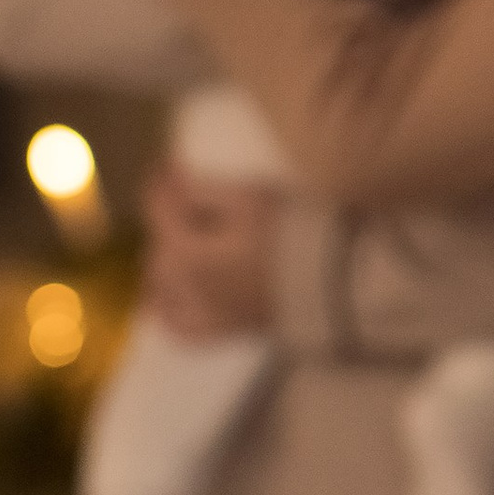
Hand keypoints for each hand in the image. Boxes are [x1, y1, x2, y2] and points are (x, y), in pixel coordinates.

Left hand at [142, 163, 277, 338]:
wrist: (334, 283)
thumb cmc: (293, 233)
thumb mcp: (249, 199)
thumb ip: (203, 191)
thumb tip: (174, 179)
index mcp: (188, 251)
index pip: (159, 210)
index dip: (162, 183)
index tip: (170, 164)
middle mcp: (187, 286)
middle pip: (159, 248)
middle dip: (167, 220)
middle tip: (184, 198)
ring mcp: (204, 312)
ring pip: (161, 286)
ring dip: (163, 261)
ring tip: (179, 242)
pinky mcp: (223, 331)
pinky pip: (179, 326)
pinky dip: (169, 310)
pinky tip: (175, 296)